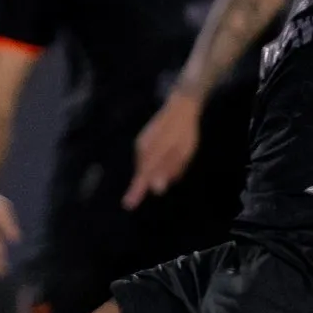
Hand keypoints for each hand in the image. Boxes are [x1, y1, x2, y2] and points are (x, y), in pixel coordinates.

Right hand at [125, 92, 201, 208]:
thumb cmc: (184, 132)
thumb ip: (168, 172)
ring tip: (179, 154)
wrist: (180, 107)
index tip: (128, 205)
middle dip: (163, 175)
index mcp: (152, 153)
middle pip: (149, 174)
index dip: (136, 192)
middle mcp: (142, 150)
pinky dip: (160, 160)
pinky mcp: (142, 142)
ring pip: (150, 167)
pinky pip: (150, 159)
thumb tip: (156, 190)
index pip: (143, 178)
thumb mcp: (183, 153)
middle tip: (181, 162)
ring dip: (164, 167)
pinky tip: (172, 150)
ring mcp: (141, 145)